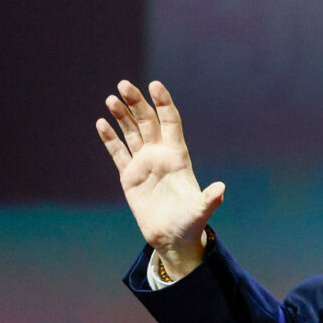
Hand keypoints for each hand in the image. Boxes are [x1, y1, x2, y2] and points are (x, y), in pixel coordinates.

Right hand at [95, 80, 223, 279]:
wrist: (172, 237)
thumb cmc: (190, 222)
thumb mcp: (201, 211)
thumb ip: (209, 199)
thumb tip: (221, 190)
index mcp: (178, 155)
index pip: (171, 121)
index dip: (164, 103)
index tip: (155, 85)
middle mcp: (160, 154)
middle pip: (148, 121)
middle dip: (137, 103)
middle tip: (123, 84)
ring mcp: (144, 163)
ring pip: (132, 132)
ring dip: (121, 115)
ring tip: (111, 99)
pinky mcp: (129, 176)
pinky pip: (118, 153)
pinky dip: (110, 138)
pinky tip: (101, 123)